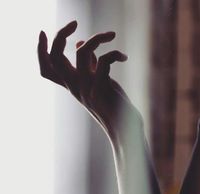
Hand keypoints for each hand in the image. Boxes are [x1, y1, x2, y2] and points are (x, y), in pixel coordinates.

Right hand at [38, 21, 142, 138]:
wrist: (124, 130)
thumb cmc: (113, 106)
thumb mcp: (98, 84)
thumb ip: (88, 66)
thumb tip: (80, 44)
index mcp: (72, 86)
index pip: (47, 69)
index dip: (41, 50)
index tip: (44, 33)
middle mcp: (75, 87)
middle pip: (55, 57)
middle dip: (60, 35)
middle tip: (74, 23)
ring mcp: (87, 87)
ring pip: (80, 51)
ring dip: (96, 38)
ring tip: (111, 35)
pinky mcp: (102, 88)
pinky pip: (103, 60)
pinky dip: (114, 53)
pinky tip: (124, 57)